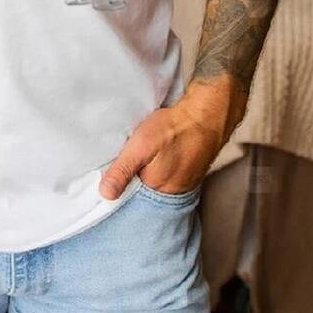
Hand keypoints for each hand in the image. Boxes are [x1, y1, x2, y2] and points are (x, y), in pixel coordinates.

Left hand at [98, 87, 235, 200]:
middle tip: (124, 161)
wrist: (206, 115)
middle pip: (142, 192)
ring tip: (140, 158)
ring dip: (144, 174)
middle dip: (130, 180)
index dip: (117, 185)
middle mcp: (171, 192)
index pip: (129, 197)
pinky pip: (167, 176)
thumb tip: (105, 194)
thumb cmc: (174, 128)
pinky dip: (158, 169)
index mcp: (156, 190)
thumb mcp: (140, 146)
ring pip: (154, 184)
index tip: (107, 174)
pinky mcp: (188, 173)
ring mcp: (182, 184)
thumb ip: (123, 170)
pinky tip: (155, 157)